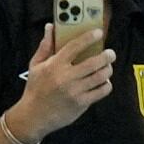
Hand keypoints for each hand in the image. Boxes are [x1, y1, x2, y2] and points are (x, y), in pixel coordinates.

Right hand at [12, 18, 116, 140]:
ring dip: (108, 69)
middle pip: (95, 62)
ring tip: (107, 67)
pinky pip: (102, 91)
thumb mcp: (36, 66)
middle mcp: (66, 77)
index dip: (89, 37)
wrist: (33, 116)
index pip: (75, 46)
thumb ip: (45, 46)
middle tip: (110, 53)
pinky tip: (103, 82)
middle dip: (107, 55)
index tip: (99, 32)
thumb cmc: (35, 88)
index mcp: (55, 65)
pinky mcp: (81, 103)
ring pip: (101, 76)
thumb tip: (50, 27)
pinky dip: (106, 84)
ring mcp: (75, 91)